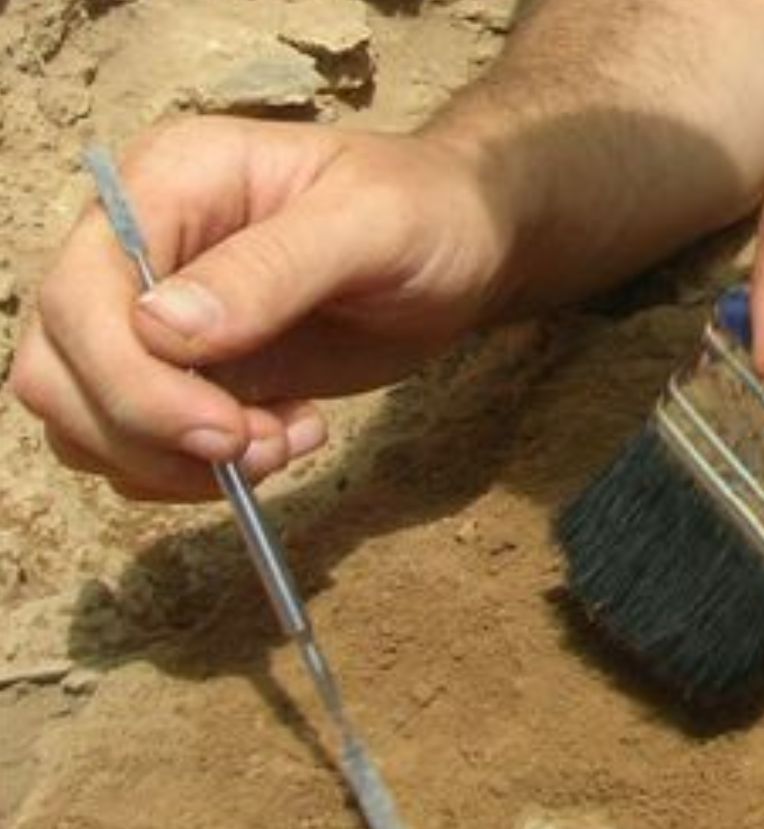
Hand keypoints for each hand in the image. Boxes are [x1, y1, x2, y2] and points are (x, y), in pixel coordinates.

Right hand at [8, 116, 512, 500]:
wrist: (463, 242)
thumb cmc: (425, 212)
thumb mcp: (372, 224)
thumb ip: (272, 270)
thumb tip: (161, 328)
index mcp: (164, 183)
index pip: (78, 296)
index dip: (130, 380)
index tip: (224, 429)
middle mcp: (132, 247)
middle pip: (59, 368)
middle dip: (150, 433)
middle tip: (264, 447)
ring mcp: (149, 316)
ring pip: (83, 418)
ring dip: (172, 461)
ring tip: (286, 443)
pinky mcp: (182, 374)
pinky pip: (136, 445)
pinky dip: (196, 470)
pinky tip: (286, 438)